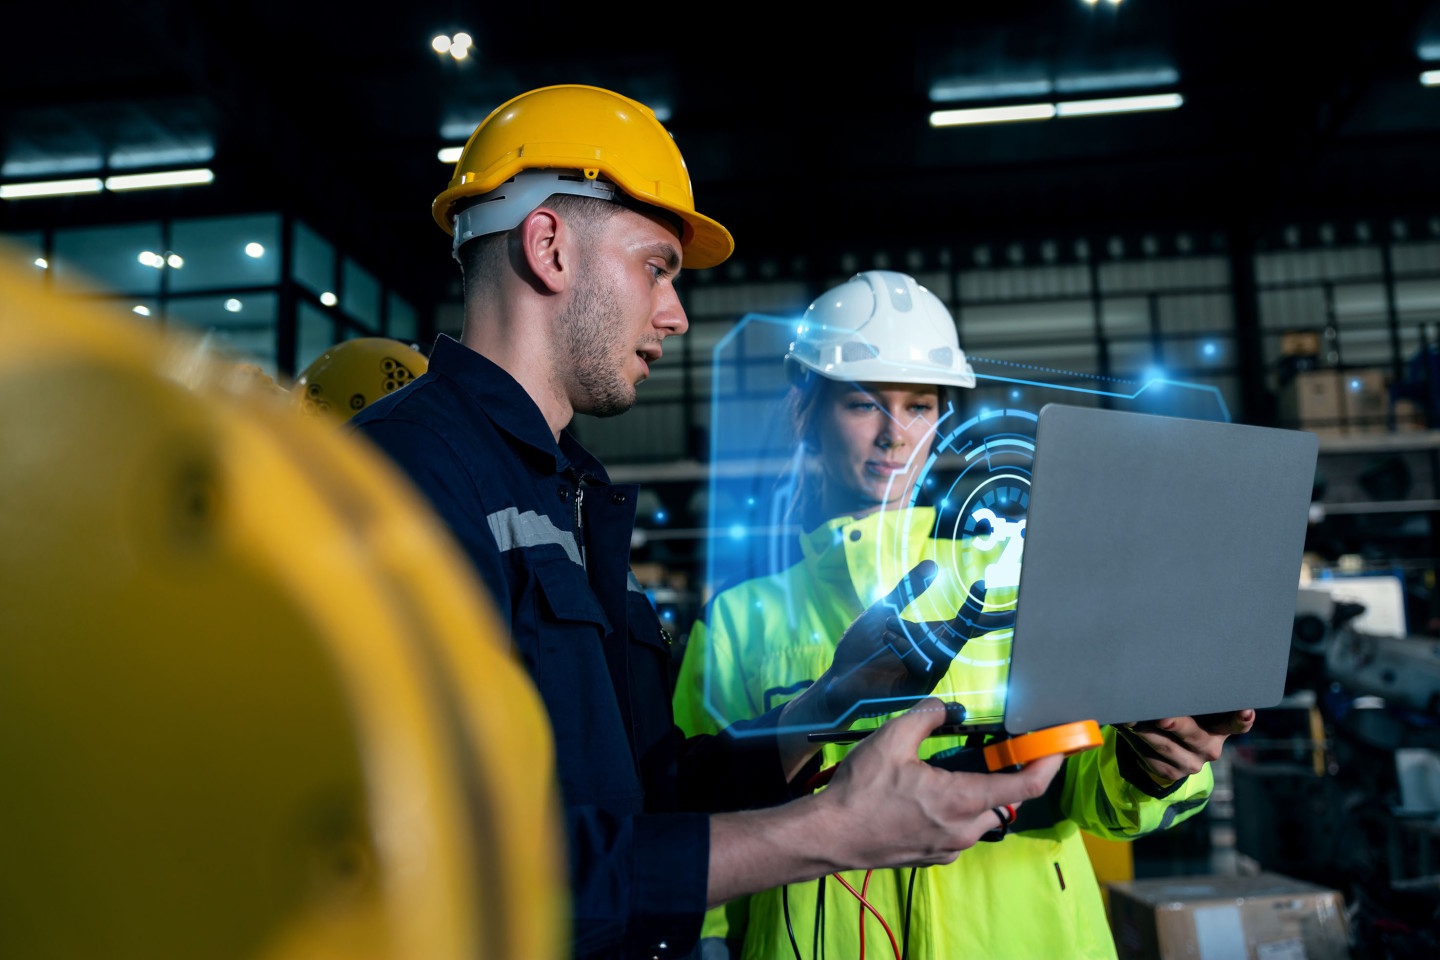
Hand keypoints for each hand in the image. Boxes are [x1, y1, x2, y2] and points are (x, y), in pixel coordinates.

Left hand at [816, 561, 1000, 723]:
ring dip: (915, 634)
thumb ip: (908, 590)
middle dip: (976, 617)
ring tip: (888, 624)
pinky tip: (887, 639)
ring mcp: (925, 674)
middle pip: (964, 636)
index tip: (1002, 596)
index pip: (966, 624)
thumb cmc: (862, 646)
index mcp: (932, 636)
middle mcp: (934, 656)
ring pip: (941, 652)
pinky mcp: (912, 690)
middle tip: (985, 596)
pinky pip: (922, 668)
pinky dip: (906, 650)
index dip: (985, 611)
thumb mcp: (885, 610)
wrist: (838, 676)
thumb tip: (932, 564)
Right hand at [817, 699, 1062, 867]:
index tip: (1059, 747)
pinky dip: (957, 812)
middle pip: (1004, 802)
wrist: (831, 836)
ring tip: (949, 773)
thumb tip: (945, 707)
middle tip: (991, 752)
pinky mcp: (935, 857)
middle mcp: (963, 829)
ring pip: (982, 818)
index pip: (1025, 787)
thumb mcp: (891, 740)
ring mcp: (950, 848)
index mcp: (960, 800)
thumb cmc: (861, 790)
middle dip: (1004, 776)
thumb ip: (926, 716)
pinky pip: (961, 832)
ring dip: (977, 795)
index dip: (1049, 765)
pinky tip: (927, 798)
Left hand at [1119, 709, 1255, 781]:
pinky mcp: (1171, 772)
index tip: (1245, 711)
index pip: (1237, 724)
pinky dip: (1135, 740)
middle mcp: (1210, 747)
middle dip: (1176, 723)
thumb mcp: (1192, 708)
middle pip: (1193, 734)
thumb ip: (1191, 696)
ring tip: (1129, 716)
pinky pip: (1150, 755)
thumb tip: (1168, 671)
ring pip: (1165, 745)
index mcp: (1221, 727)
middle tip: (1162, 718)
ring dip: (1144, 730)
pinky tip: (1127, 728)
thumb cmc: (1183, 714)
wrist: (1169, 749)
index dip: (1241, 718)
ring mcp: (1191, 763)